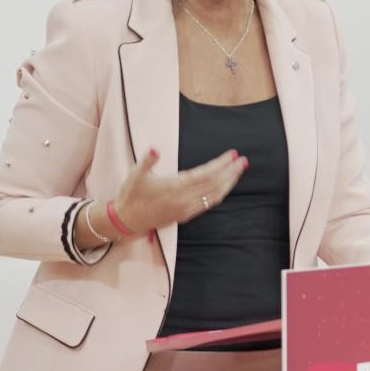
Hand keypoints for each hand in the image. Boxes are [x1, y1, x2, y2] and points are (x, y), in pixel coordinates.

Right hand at [112, 145, 246, 235]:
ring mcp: (185, 209)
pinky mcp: (185, 215)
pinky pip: (208, 204)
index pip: (204, 175)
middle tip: (243, 161)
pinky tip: (225, 186)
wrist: (126, 221)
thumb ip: (147, 160)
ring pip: (214, 196)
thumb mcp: (135, 175)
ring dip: (229, 183)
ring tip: (239, 170)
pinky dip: (220, 193)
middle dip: (231, 172)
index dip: (220, 164)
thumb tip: (155, 149)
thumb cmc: (131, 195)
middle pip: (214, 185)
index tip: (232, 154)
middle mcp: (183, 200)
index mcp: (174, 187)